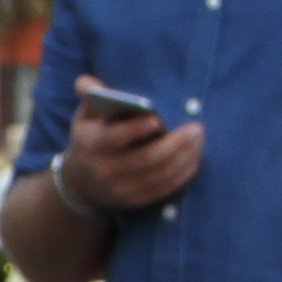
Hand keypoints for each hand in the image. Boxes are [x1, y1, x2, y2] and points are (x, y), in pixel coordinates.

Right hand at [56, 107, 204, 219]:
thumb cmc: (90, 139)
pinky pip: (164, 187)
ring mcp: (121, 189)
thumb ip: (90, 96)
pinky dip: (182, 173)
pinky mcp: (136, 200)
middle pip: (145, 158)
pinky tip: (194, 157)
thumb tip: (86, 82)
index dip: (134, 130)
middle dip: (174, 143)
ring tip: (199, 139)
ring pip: (159, 174)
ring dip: (183, 157)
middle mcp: (104, 170)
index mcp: (90, 145)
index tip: (156, 119)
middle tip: (196, 128)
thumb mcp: (84, 117)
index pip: (113, 138)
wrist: (82, 183)